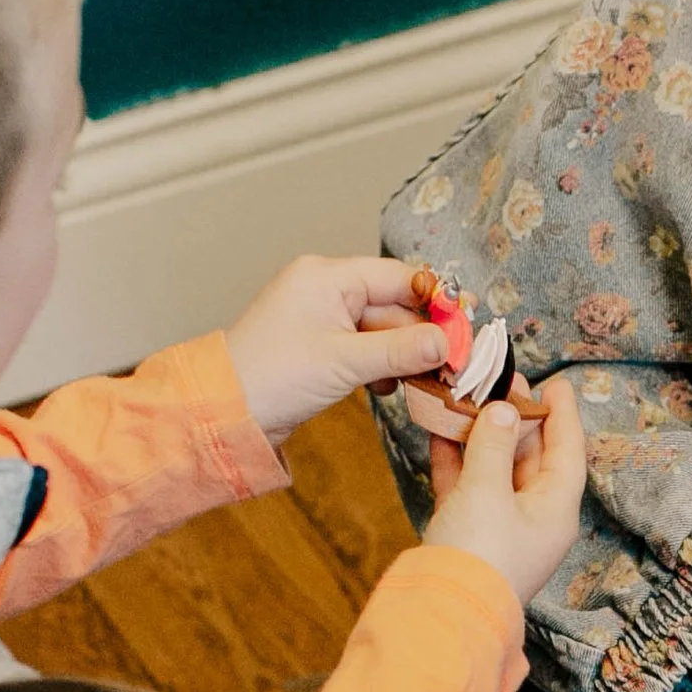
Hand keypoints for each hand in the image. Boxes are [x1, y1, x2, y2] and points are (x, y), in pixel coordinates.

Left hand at [224, 256, 448, 439]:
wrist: (224, 414)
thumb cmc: (270, 378)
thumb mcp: (343, 362)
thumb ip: (400, 349)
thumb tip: (447, 342)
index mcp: (327, 277)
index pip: (399, 277)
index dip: (436, 301)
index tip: (468, 323)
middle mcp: (325, 288)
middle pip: (394, 304)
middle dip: (422, 335)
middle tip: (453, 365)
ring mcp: (321, 317)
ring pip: (381, 329)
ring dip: (402, 355)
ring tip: (421, 381)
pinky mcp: (319, 345)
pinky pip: (364, 347)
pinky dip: (381, 365)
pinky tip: (387, 387)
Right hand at [418, 376, 585, 608]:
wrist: (442, 611)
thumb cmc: (477, 553)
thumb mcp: (487, 490)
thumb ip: (494, 445)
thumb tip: (504, 412)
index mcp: (556, 510)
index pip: (568, 452)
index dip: (563, 415)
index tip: (557, 384)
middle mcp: (534, 519)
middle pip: (532, 458)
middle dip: (517, 419)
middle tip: (503, 382)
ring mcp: (501, 528)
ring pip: (495, 471)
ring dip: (482, 436)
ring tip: (471, 398)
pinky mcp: (468, 535)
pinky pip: (467, 488)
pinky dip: (455, 461)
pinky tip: (441, 431)